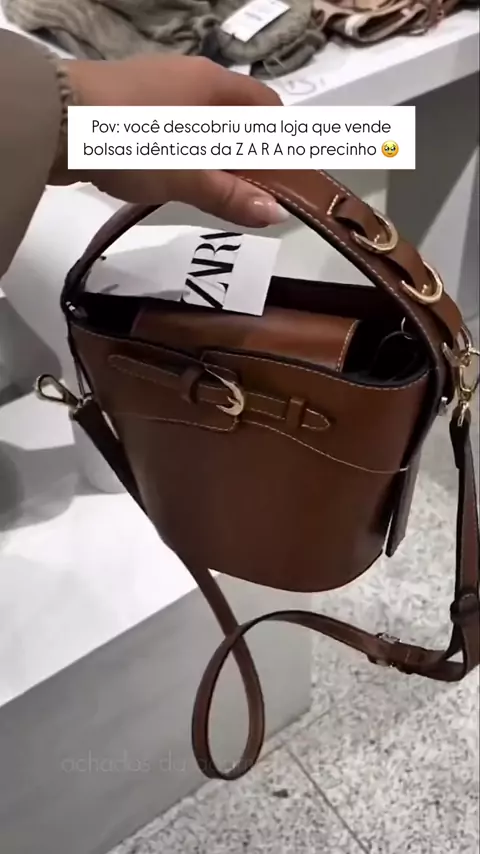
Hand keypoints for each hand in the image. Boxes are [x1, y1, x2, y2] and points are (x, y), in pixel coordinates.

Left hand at [56, 55, 286, 227]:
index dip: (281, 140)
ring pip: (200, 126)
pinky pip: (171, 132)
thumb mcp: (187, 174)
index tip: (287, 177)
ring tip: (219, 197)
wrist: (55, 121)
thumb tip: (275, 214)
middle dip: (248, 156)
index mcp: (212, 83)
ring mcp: (154, 92)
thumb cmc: (133, 140)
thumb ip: (230, 194)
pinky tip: (178, 182)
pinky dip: (184, 156)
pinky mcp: (126, 109)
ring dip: (215, 159)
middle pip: (233, 117)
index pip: (265, 106)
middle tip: (255, 196)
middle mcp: (187, 79)